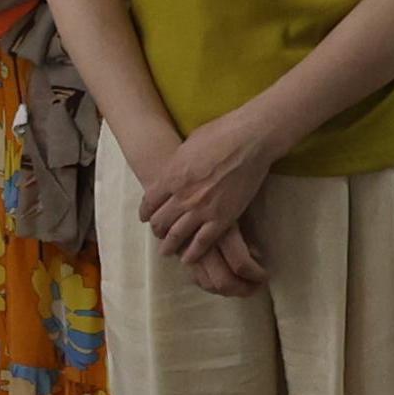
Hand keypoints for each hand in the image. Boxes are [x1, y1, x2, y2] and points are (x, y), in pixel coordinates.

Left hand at [145, 111, 284, 284]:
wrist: (247, 140)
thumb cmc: (218, 135)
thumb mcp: (186, 147)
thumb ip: (176, 165)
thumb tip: (172, 172)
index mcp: (170, 177)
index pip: (149, 202)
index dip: (146, 212)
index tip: (146, 217)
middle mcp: (182, 196)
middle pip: (160, 221)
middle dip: (157, 229)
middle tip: (158, 234)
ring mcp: (202, 209)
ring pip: (177, 235)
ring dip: (169, 245)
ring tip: (166, 251)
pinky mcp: (223, 218)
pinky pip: (203, 242)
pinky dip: (193, 253)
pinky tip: (188, 259)